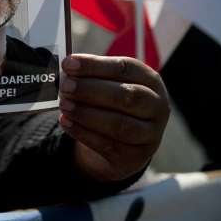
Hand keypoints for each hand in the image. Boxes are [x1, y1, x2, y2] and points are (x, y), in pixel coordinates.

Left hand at [58, 54, 169, 182]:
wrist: (122, 142)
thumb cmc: (110, 103)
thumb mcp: (106, 85)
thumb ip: (89, 76)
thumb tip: (64, 69)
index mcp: (150, 80)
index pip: (124, 68)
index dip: (95, 65)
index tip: (68, 64)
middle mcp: (156, 106)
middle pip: (127, 96)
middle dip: (91, 90)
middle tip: (65, 86)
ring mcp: (150, 134)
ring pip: (120, 124)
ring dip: (87, 114)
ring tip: (64, 105)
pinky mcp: (136, 157)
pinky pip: (109, 145)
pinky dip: (83, 133)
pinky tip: (66, 122)